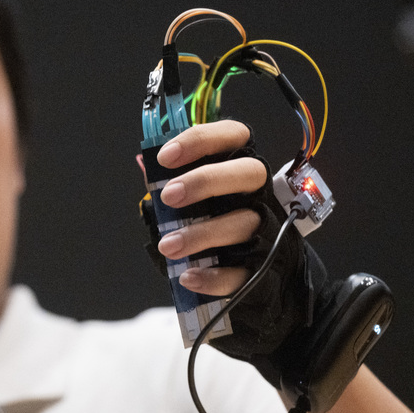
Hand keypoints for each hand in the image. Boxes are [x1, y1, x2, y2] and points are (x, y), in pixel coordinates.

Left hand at [153, 120, 267, 296]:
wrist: (255, 275)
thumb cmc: (215, 224)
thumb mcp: (195, 199)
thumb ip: (174, 184)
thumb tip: (147, 170)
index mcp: (239, 168)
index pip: (234, 136)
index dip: (201, 140)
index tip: (164, 157)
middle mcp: (259, 194)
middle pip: (248, 172)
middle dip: (206, 180)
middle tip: (170, 196)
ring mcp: (266, 230)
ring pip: (243, 223)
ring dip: (201, 233)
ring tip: (168, 245)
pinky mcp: (262, 267)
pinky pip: (242, 272)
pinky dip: (214, 277)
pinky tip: (189, 275)